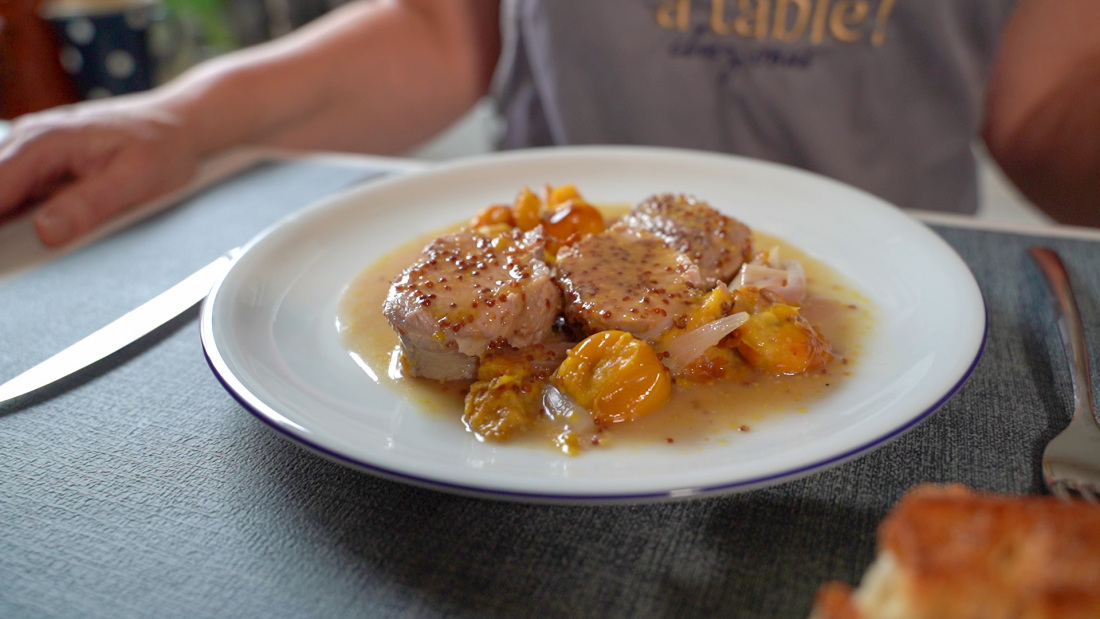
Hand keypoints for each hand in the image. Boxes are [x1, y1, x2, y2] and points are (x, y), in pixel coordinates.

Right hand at [0, 94, 202, 245]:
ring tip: (22, 254)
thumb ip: (89, 205)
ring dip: (7, 224)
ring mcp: (30, 154)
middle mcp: (27, 142)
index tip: (2, 256)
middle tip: (15, 261)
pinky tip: (35, 235)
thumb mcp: (136, 180)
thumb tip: (45, 232)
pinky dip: (17, 218)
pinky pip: (15, 194)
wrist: (176, 125)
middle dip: (1, 228)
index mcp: (44, 141)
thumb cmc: (161, 147)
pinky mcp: (39, 168)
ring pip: (2, 194)